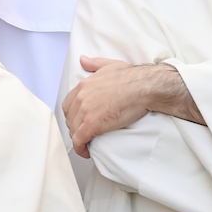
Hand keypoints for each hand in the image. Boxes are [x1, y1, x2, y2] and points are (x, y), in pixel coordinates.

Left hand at [62, 56, 200, 158]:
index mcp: (84, 85)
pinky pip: (79, 140)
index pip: (68, 104)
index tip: (79, 120)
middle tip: (85, 132)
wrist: (143, 87)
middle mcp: (81, 98)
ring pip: (74, 130)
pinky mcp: (92, 125)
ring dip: (79, 138)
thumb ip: (94, 64)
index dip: (73, 114)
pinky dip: (80, 148)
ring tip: (88, 143)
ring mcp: (85, 111)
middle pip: (70, 118)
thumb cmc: (131, 77)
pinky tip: (86, 152)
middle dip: (76, 127)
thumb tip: (83, 60)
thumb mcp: (109, 65)